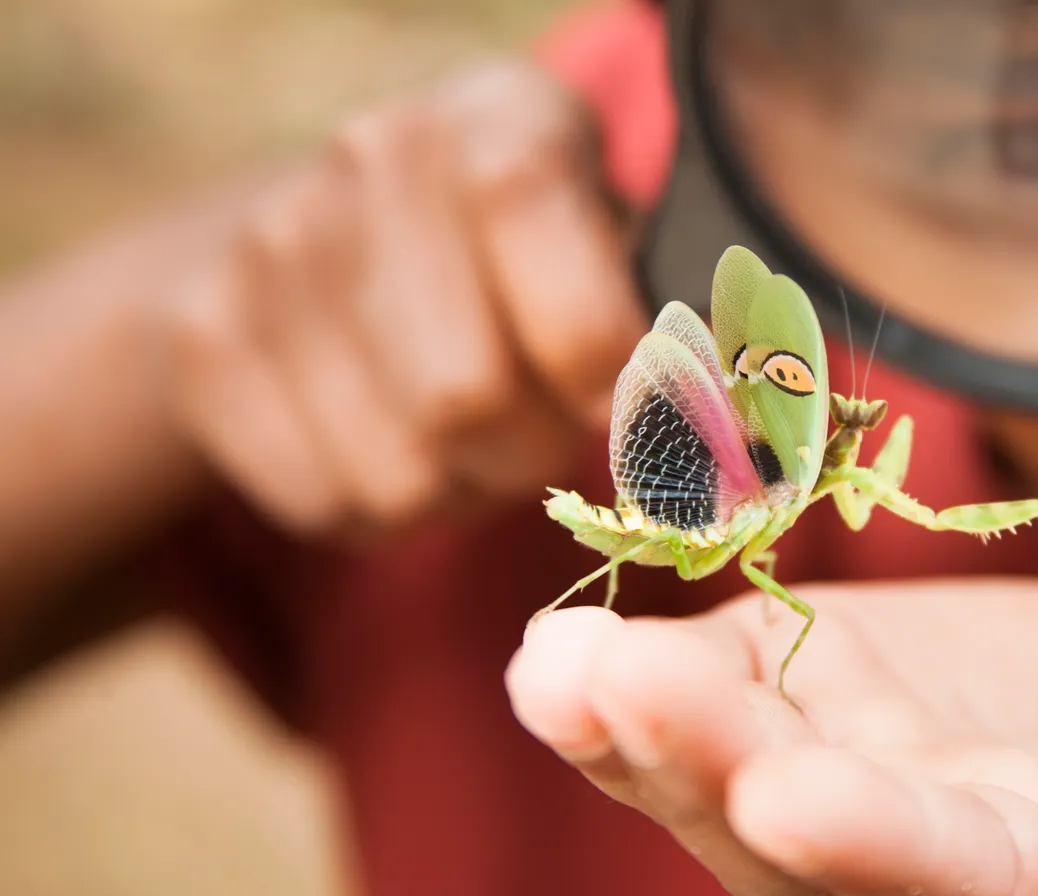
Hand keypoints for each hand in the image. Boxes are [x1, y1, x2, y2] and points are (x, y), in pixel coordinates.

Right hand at [152, 58, 644, 538]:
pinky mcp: (201, 335)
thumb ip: (675, 332)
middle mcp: (378, 160)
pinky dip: (373, 512)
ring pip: (396, 476)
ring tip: (461, 436)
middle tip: (536, 434)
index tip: (621, 409)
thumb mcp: (613, 251)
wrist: (331, 237)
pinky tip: (383, 440)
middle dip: (527, 456)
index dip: (600, 377)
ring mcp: (273, 244)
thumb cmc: (522, 262)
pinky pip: (321, 504)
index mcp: (505, 123)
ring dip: (454, 490)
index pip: (562, 282)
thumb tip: (717, 442)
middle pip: (467, 402)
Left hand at [506, 578, 1037, 895]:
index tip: (787, 798)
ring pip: (711, 783)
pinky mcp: (775, 705)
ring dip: (634, 734)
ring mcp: (820, 783)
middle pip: (792, 843)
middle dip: (710, 770)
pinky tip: (557, 665)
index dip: (874, 842)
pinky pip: (682, 711)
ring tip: (565, 676)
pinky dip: (611, 700)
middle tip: (628, 696)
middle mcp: (904, 859)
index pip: (952, 878)